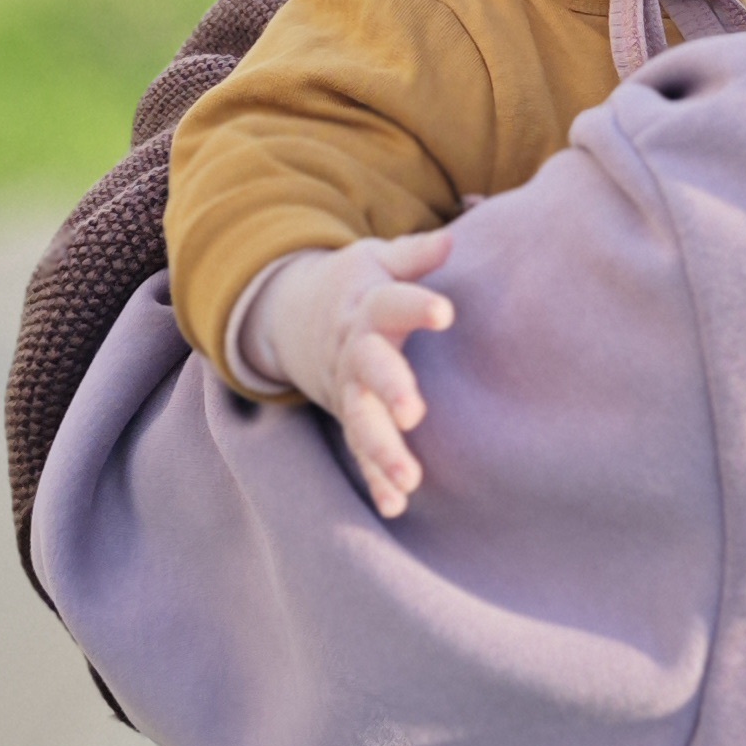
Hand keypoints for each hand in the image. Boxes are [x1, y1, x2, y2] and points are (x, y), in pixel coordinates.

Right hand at [239, 228, 456, 518]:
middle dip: (389, 389)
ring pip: (361, 422)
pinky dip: (375, 480)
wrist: (294, 316)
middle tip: (412, 411)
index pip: (391, 304)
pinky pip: (360, 454)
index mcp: (366, 307)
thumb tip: (450, 240)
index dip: (416, 306)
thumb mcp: (376, 260)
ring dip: (383, 450)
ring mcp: (348, 390)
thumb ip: (413, 255)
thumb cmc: (356, 286)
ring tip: (410, 478)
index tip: (445, 312)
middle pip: (369, 370)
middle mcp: (354, 352)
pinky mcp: (349, 418)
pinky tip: (396, 505)